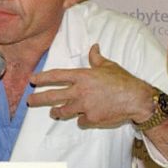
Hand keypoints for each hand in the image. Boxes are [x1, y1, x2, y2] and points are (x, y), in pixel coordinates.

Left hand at [27, 44, 152, 127]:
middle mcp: (80, 91)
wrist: (137, 99)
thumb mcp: (109, 66)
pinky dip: (82, 119)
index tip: (32, 80)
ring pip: (63, 111)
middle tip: (29, 101)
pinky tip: (86, 117)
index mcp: (82, 76)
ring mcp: (84, 106)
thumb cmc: (124, 81)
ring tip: (54, 112)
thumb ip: (96, 58)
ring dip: (58, 112)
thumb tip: (93, 47)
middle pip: (52, 96)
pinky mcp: (91, 119)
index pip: (56, 76)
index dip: (42, 78)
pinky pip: (81, 120)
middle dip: (38, 99)